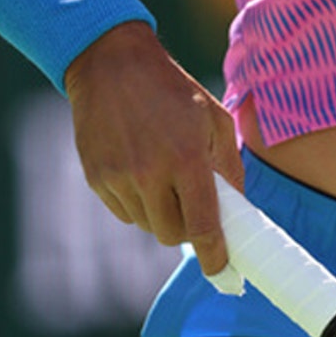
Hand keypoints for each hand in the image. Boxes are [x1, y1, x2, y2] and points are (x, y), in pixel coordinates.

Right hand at [63, 21, 245, 274]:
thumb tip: (239, 208)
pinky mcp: (97, 178)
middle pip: (172, 234)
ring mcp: (119, 178)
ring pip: (147, 225)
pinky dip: (138, 203)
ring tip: (165, 177)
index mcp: (186, 157)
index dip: (215, 256)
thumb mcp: (213, 117)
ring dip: (162, 213)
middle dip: (188, 228)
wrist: (111, 63)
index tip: (224, 273)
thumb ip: (229, 165)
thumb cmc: (172, 89)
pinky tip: (140, 170)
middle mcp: (150, 173)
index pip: (203, 225)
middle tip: (193, 204)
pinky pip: (124, 212)